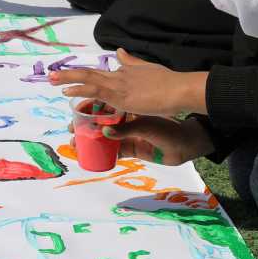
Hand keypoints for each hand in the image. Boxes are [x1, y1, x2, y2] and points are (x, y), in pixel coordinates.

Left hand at [49, 47, 208, 117]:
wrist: (180, 89)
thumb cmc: (169, 83)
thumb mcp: (147, 69)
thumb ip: (131, 61)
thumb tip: (119, 51)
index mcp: (125, 72)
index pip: (100, 73)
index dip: (83, 75)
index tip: (69, 76)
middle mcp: (119, 75)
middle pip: (89, 73)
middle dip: (69, 74)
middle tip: (51, 75)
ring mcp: (118, 84)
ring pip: (88, 79)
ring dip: (69, 79)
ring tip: (52, 79)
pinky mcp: (120, 95)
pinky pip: (95, 91)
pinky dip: (79, 89)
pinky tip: (67, 92)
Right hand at [86, 114, 214, 165]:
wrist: (185, 145)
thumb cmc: (168, 129)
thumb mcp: (145, 125)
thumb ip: (125, 129)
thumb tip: (105, 131)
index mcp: (128, 106)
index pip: (103, 104)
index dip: (89, 107)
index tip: (76, 111)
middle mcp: (125, 118)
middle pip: (99, 120)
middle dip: (84, 125)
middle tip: (71, 130)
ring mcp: (127, 134)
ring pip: (103, 136)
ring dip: (89, 139)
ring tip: (75, 144)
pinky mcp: (131, 149)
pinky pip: (112, 150)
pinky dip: (100, 152)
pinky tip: (89, 154)